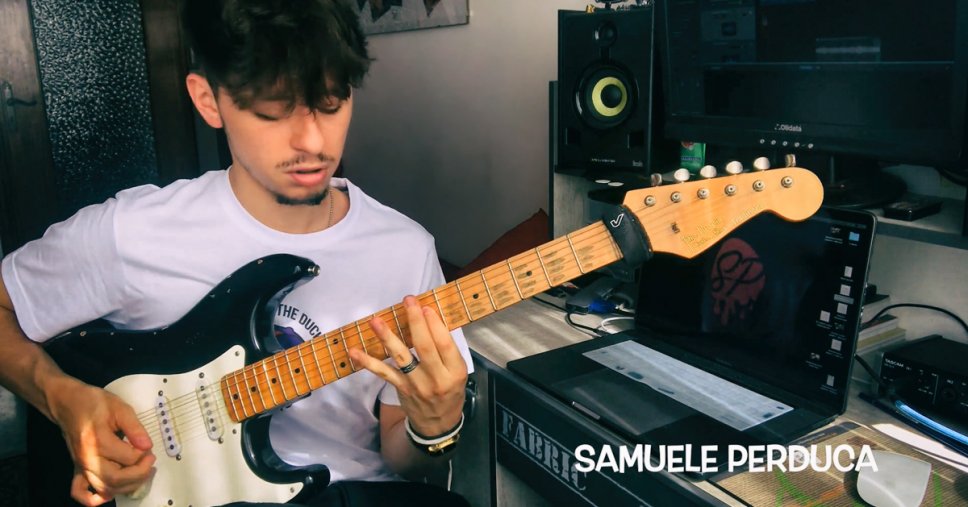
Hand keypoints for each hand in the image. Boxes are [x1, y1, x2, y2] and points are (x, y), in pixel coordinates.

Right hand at [46, 377, 154, 505]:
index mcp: (97, 441)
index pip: (127, 458)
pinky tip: (112, 492)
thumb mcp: (119, 407)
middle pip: (116, 479)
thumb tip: (147, 445)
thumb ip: (135, 427)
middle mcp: (87, 458)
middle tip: (150, 460)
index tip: (149, 447)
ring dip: (127, 486)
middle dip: (139, 474)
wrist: (67, 403)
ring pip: (104, 489)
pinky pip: (81, 493)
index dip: (144, 455)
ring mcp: (81, 466)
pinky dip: (96, 499)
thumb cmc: (92, 403)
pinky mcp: (78, 469)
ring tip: (140, 472)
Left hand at [349, 296, 466, 435]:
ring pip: (401, 357)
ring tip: (376, 321)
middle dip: (415, 321)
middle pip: (424, 346)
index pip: (444, 344)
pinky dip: (368, 362)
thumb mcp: (458, 372)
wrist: (438, 424)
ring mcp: (416, 384)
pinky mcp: (401, 389)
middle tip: (408, 301)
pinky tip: (355, 352)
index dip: (434, 324)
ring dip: (387, 337)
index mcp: (455, 371)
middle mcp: (436, 378)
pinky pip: (383, 373)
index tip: (425, 307)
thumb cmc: (449, 392)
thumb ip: (447, 350)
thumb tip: (430, 320)